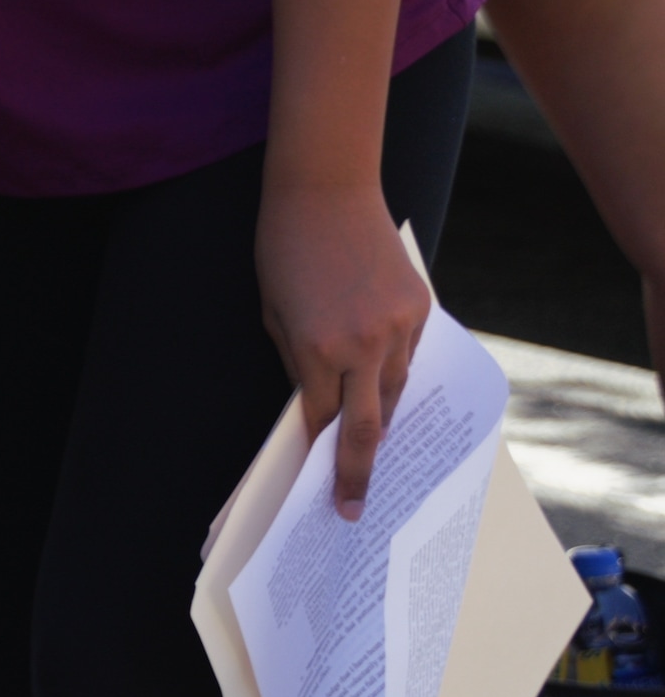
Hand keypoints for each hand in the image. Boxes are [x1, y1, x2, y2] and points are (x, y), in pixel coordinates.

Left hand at [261, 179, 431, 515]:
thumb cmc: (284, 248)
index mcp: (317, 349)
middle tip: (357, 507)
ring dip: (384, 415)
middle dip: (361, 470)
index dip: (323, 453)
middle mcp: (364, 344)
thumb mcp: (274, 311)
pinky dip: (397, 371)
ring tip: (376, 445)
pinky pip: (412, 355)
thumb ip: (300, 361)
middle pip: (370, 424)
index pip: (324, 419)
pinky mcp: (422, 307)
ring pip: (396, 390)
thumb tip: (320, 404)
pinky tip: (388, 384)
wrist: (324, 189)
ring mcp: (399, 327)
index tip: (327, 490)